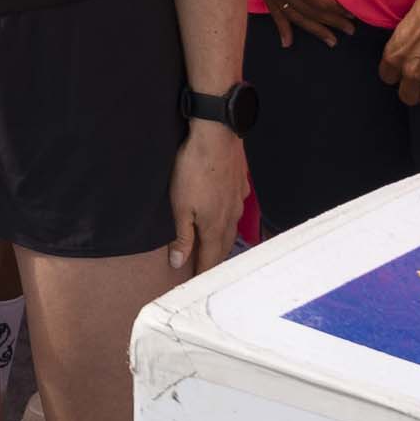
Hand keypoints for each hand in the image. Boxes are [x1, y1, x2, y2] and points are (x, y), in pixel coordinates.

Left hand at [170, 122, 248, 273]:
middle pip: (223, 246)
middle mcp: (231, 218)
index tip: (198, 285)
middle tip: (205, 270)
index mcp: (215, 227)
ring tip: (214, 247)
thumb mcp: (180, 206)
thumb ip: (182, 236)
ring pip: (231, 229)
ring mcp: (238, 200)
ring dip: (222, 241)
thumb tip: (179, 263)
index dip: (203, 273)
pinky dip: (229, 219)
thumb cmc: (194, 169)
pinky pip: (236, 209)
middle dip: (214, 260)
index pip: (210, 259)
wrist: (216, 135)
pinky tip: (226, 215)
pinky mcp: (240, 184)